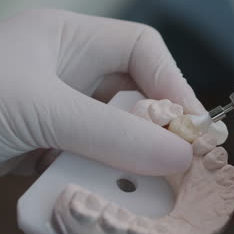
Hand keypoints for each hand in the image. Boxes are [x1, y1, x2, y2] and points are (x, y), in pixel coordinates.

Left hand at [0, 9, 205, 177]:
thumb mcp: (40, 110)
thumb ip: (111, 133)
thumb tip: (177, 155)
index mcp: (70, 39)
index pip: (143, 50)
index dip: (174, 83)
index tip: (193, 127)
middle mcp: (70, 71)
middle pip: (135, 94)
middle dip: (156, 129)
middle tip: (178, 164)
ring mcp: (60, 110)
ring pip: (117, 132)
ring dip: (128, 160)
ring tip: (144, 186)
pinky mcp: (49, 144)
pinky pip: (92, 157)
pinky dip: (101, 176)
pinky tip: (104, 193)